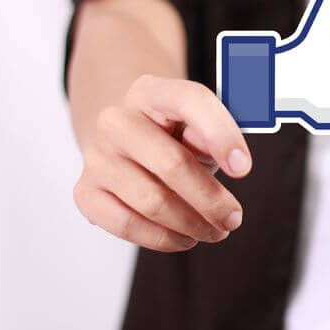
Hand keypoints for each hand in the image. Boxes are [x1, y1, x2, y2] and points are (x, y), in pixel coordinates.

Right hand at [73, 75, 251, 251]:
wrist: (127, 140)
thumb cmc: (173, 133)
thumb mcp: (199, 123)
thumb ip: (214, 133)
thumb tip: (231, 160)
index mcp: (151, 91)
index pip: (190, 102)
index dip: (221, 136)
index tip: (244, 169)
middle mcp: (116, 120)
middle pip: (172, 164)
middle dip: (212, 200)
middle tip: (234, 218)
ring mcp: (96, 156)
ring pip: (152, 202)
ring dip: (192, 224)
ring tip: (215, 231)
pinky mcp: (86, 192)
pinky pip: (128, 225)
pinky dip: (164, 238)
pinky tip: (185, 237)